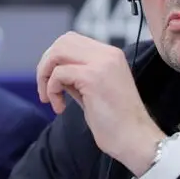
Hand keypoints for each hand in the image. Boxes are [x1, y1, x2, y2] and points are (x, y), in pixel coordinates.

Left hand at [37, 31, 165, 175]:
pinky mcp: (93, 77)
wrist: (134, 137)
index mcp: (111, 55)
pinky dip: (51, 90)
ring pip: (58, 52)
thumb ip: (77, 75)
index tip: (53, 82)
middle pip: (63, 41)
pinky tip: (60, 107)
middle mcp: (108, 54)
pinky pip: (58, 74)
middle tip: (46, 88)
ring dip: (45, 75)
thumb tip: (54, 70)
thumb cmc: (116, 120)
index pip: (73, 40)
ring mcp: (102, 63)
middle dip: (46, 63)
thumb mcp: (94, 90)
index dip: (56, 59)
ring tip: (49, 97)